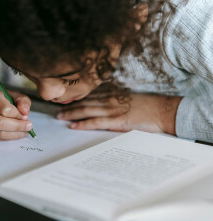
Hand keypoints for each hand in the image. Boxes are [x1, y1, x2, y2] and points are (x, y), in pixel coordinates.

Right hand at [0, 81, 32, 139]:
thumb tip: (25, 113)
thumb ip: (22, 101)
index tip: (26, 117)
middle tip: (29, 127)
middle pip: (1, 123)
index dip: (18, 115)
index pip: (5, 109)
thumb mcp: (11, 94)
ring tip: (24, 132)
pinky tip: (14, 134)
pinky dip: (7, 137)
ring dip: (14, 134)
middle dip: (18, 127)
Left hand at [57, 93, 181, 134]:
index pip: (89, 94)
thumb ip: (115, 97)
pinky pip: (96, 123)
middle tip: (56, 110)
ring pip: (86, 111)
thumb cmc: (148, 104)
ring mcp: (112, 110)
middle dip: (69, 106)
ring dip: (71, 114)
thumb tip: (103, 101)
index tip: (64, 99)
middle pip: (84, 102)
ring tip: (60, 117)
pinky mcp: (117, 121)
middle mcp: (110, 99)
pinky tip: (74, 126)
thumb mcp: (129, 96)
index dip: (75, 97)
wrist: (163, 110)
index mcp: (113, 93)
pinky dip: (83, 124)